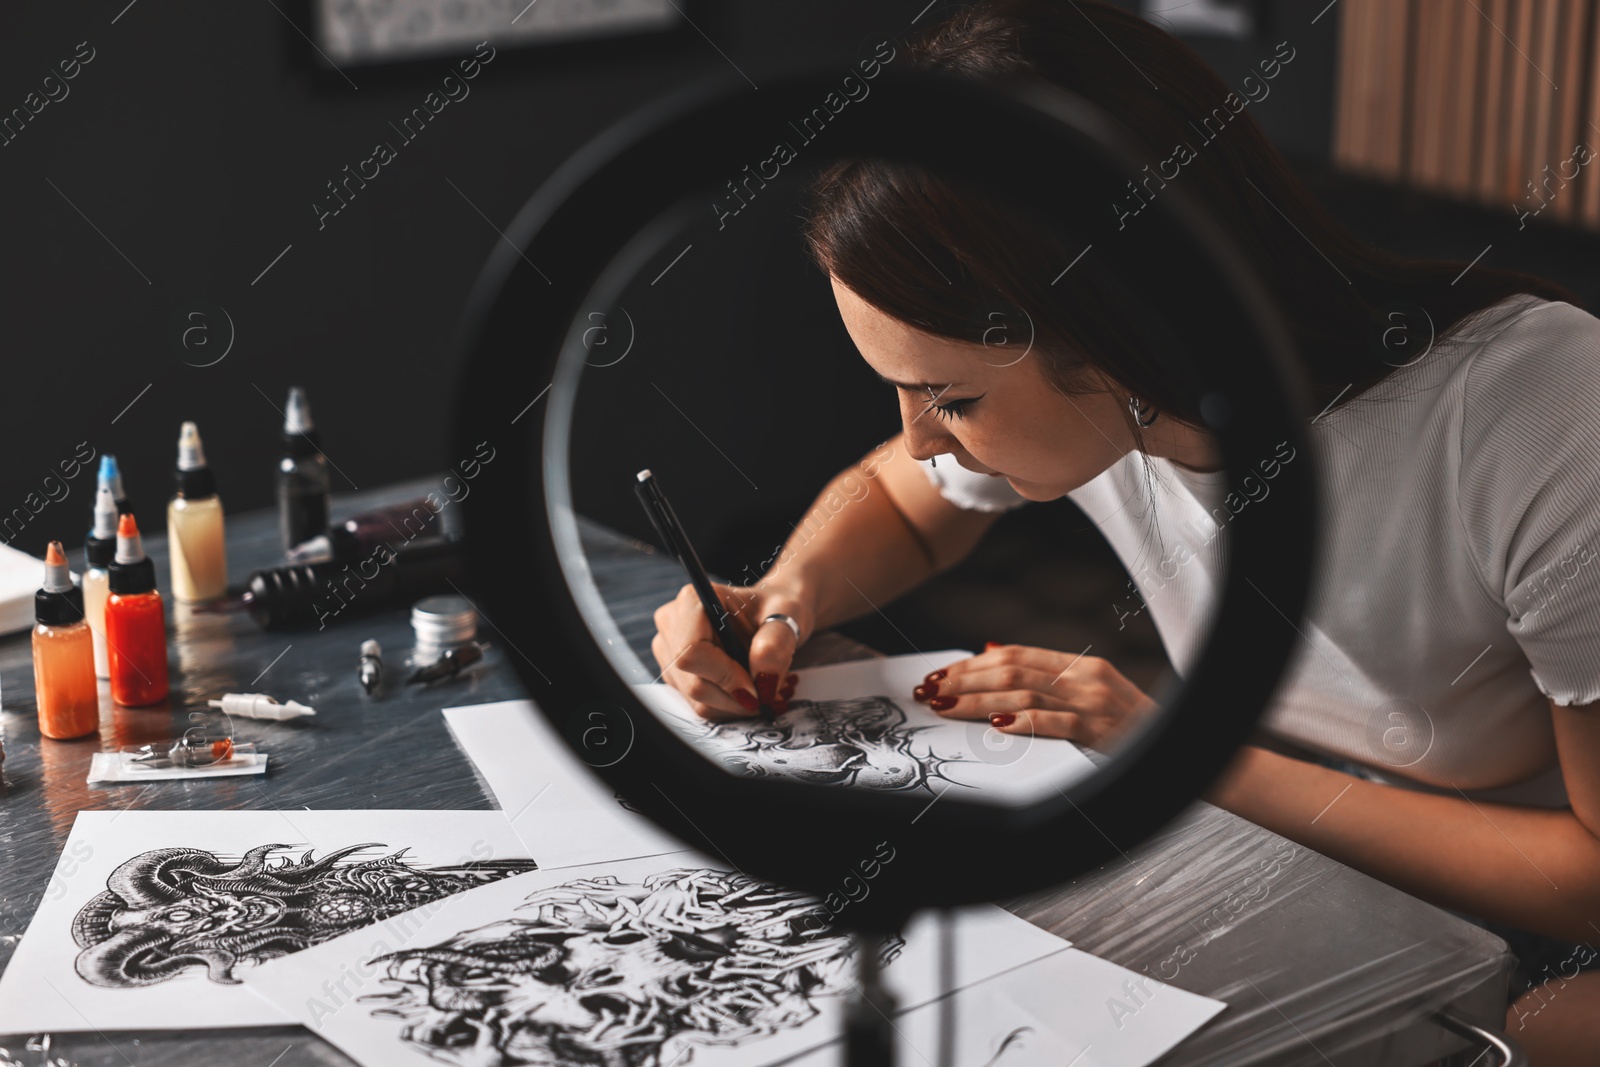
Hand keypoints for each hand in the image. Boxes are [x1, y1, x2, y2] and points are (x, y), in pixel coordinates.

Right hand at [651, 582, 810, 720]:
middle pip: (694, 682)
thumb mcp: (788, 616)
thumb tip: (764, 679)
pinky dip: (731, 705)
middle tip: (773, 694)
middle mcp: (672, 624)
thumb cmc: (776, 607)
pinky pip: (701, 704)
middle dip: (737, 697)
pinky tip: (751, 690)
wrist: (771, 613)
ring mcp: (669, 651)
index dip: (726, 677)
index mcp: (693, 601)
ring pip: (698, 699)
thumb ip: (776, 643)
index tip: (759, 688)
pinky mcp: (676, 674)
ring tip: (768, 689)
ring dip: (737, 704)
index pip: (692, 653)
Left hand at [913, 642, 1158, 747]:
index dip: (972, 663)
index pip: (1015, 655)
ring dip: (977, 699)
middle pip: (1011, 669)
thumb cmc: (1130, 727)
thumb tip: (991, 650)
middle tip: (928, 690)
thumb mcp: (1091, 692)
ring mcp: (1093, 702)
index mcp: (1081, 665)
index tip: (939, 675)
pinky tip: (996, 721)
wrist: (1181, 751)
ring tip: (945, 705)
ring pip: (1022, 693)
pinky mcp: (1099, 729)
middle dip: (963, 680)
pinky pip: (1055, 722)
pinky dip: (1023, 720)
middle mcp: (1085, 678)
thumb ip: (1045, 674)